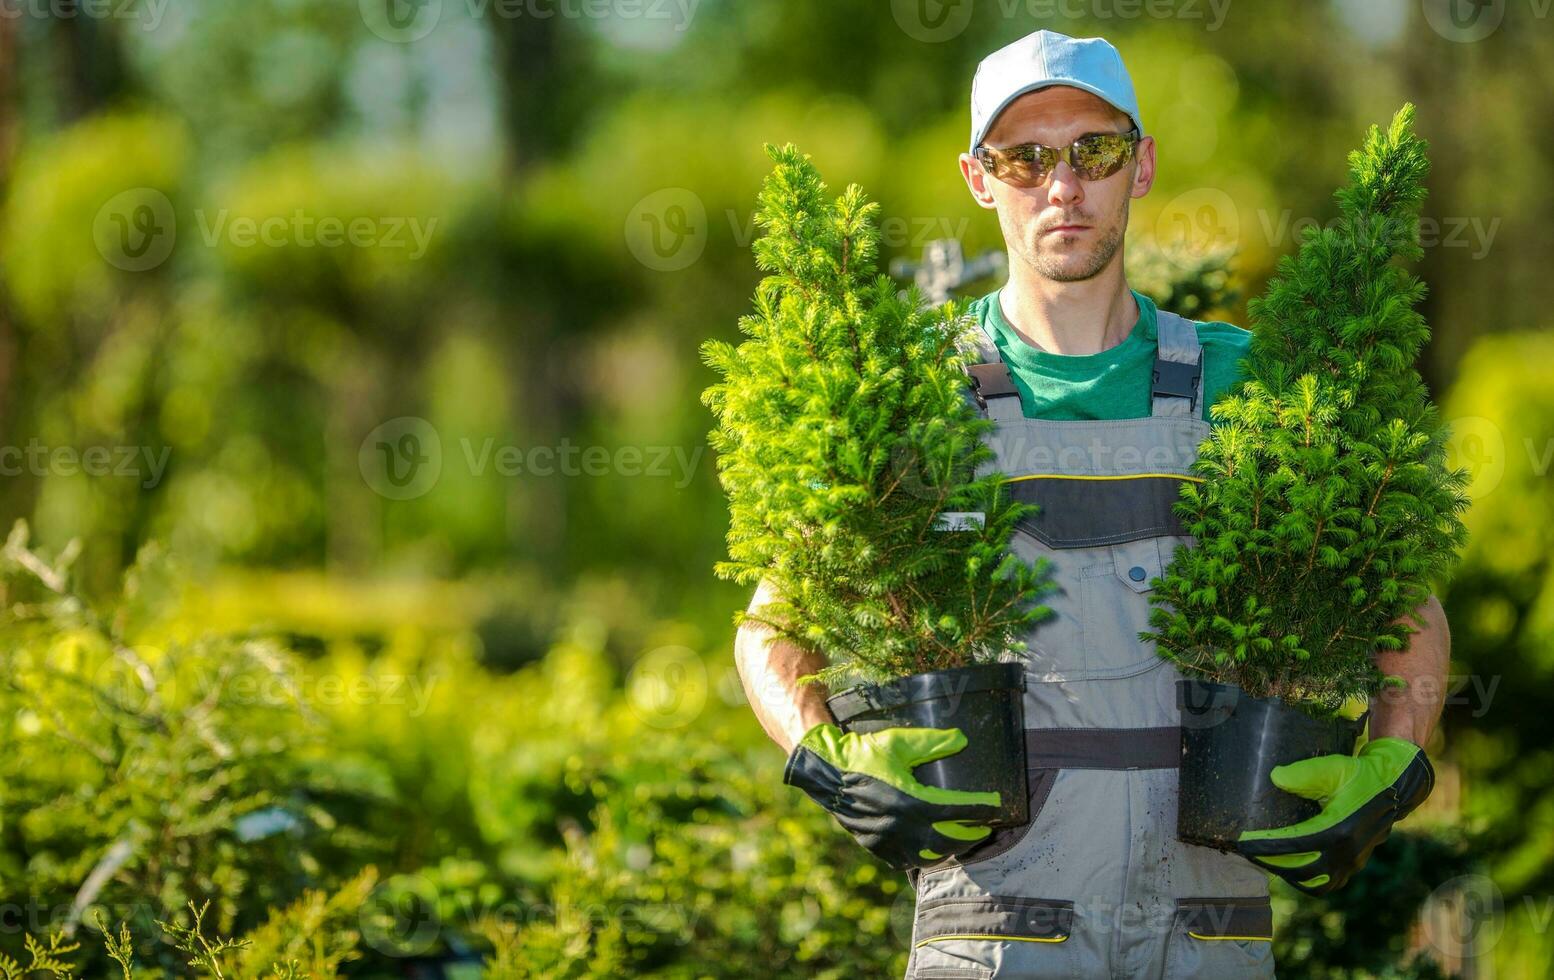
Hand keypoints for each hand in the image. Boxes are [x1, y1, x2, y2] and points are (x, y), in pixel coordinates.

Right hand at [783, 723, 1001, 869]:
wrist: (826, 772)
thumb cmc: (863, 753)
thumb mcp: (899, 741)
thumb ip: (932, 742)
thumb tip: (962, 740)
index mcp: (910, 801)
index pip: (956, 810)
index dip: (981, 808)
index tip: (997, 804)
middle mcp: (901, 826)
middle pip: (948, 840)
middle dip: (971, 835)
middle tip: (985, 826)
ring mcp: (887, 840)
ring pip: (928, 856)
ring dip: (949, 849)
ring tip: (961, 838)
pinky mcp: (875, 846)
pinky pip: (906, 860)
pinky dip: (923, 856)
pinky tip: (931, 847)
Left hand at [1236, 737, 1434, 894]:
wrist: (1393, 786)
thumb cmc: (1360, 774)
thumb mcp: (1333, 767)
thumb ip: (1304, 773)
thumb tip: (1275, 777)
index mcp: (1339, 830)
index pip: (1294, 844)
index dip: (1265, 845)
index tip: (1243, 842)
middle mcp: (1347, 852)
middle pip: (1300, 869)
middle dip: (1270, 861)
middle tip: (1248, 850)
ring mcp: (1353, 862)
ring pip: (1315, 883)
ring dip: (1288, 874)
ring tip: (1266, 859)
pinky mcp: (1355, 864)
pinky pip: (1328, 883)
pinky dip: (1307, 881)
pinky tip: (1291, 867)